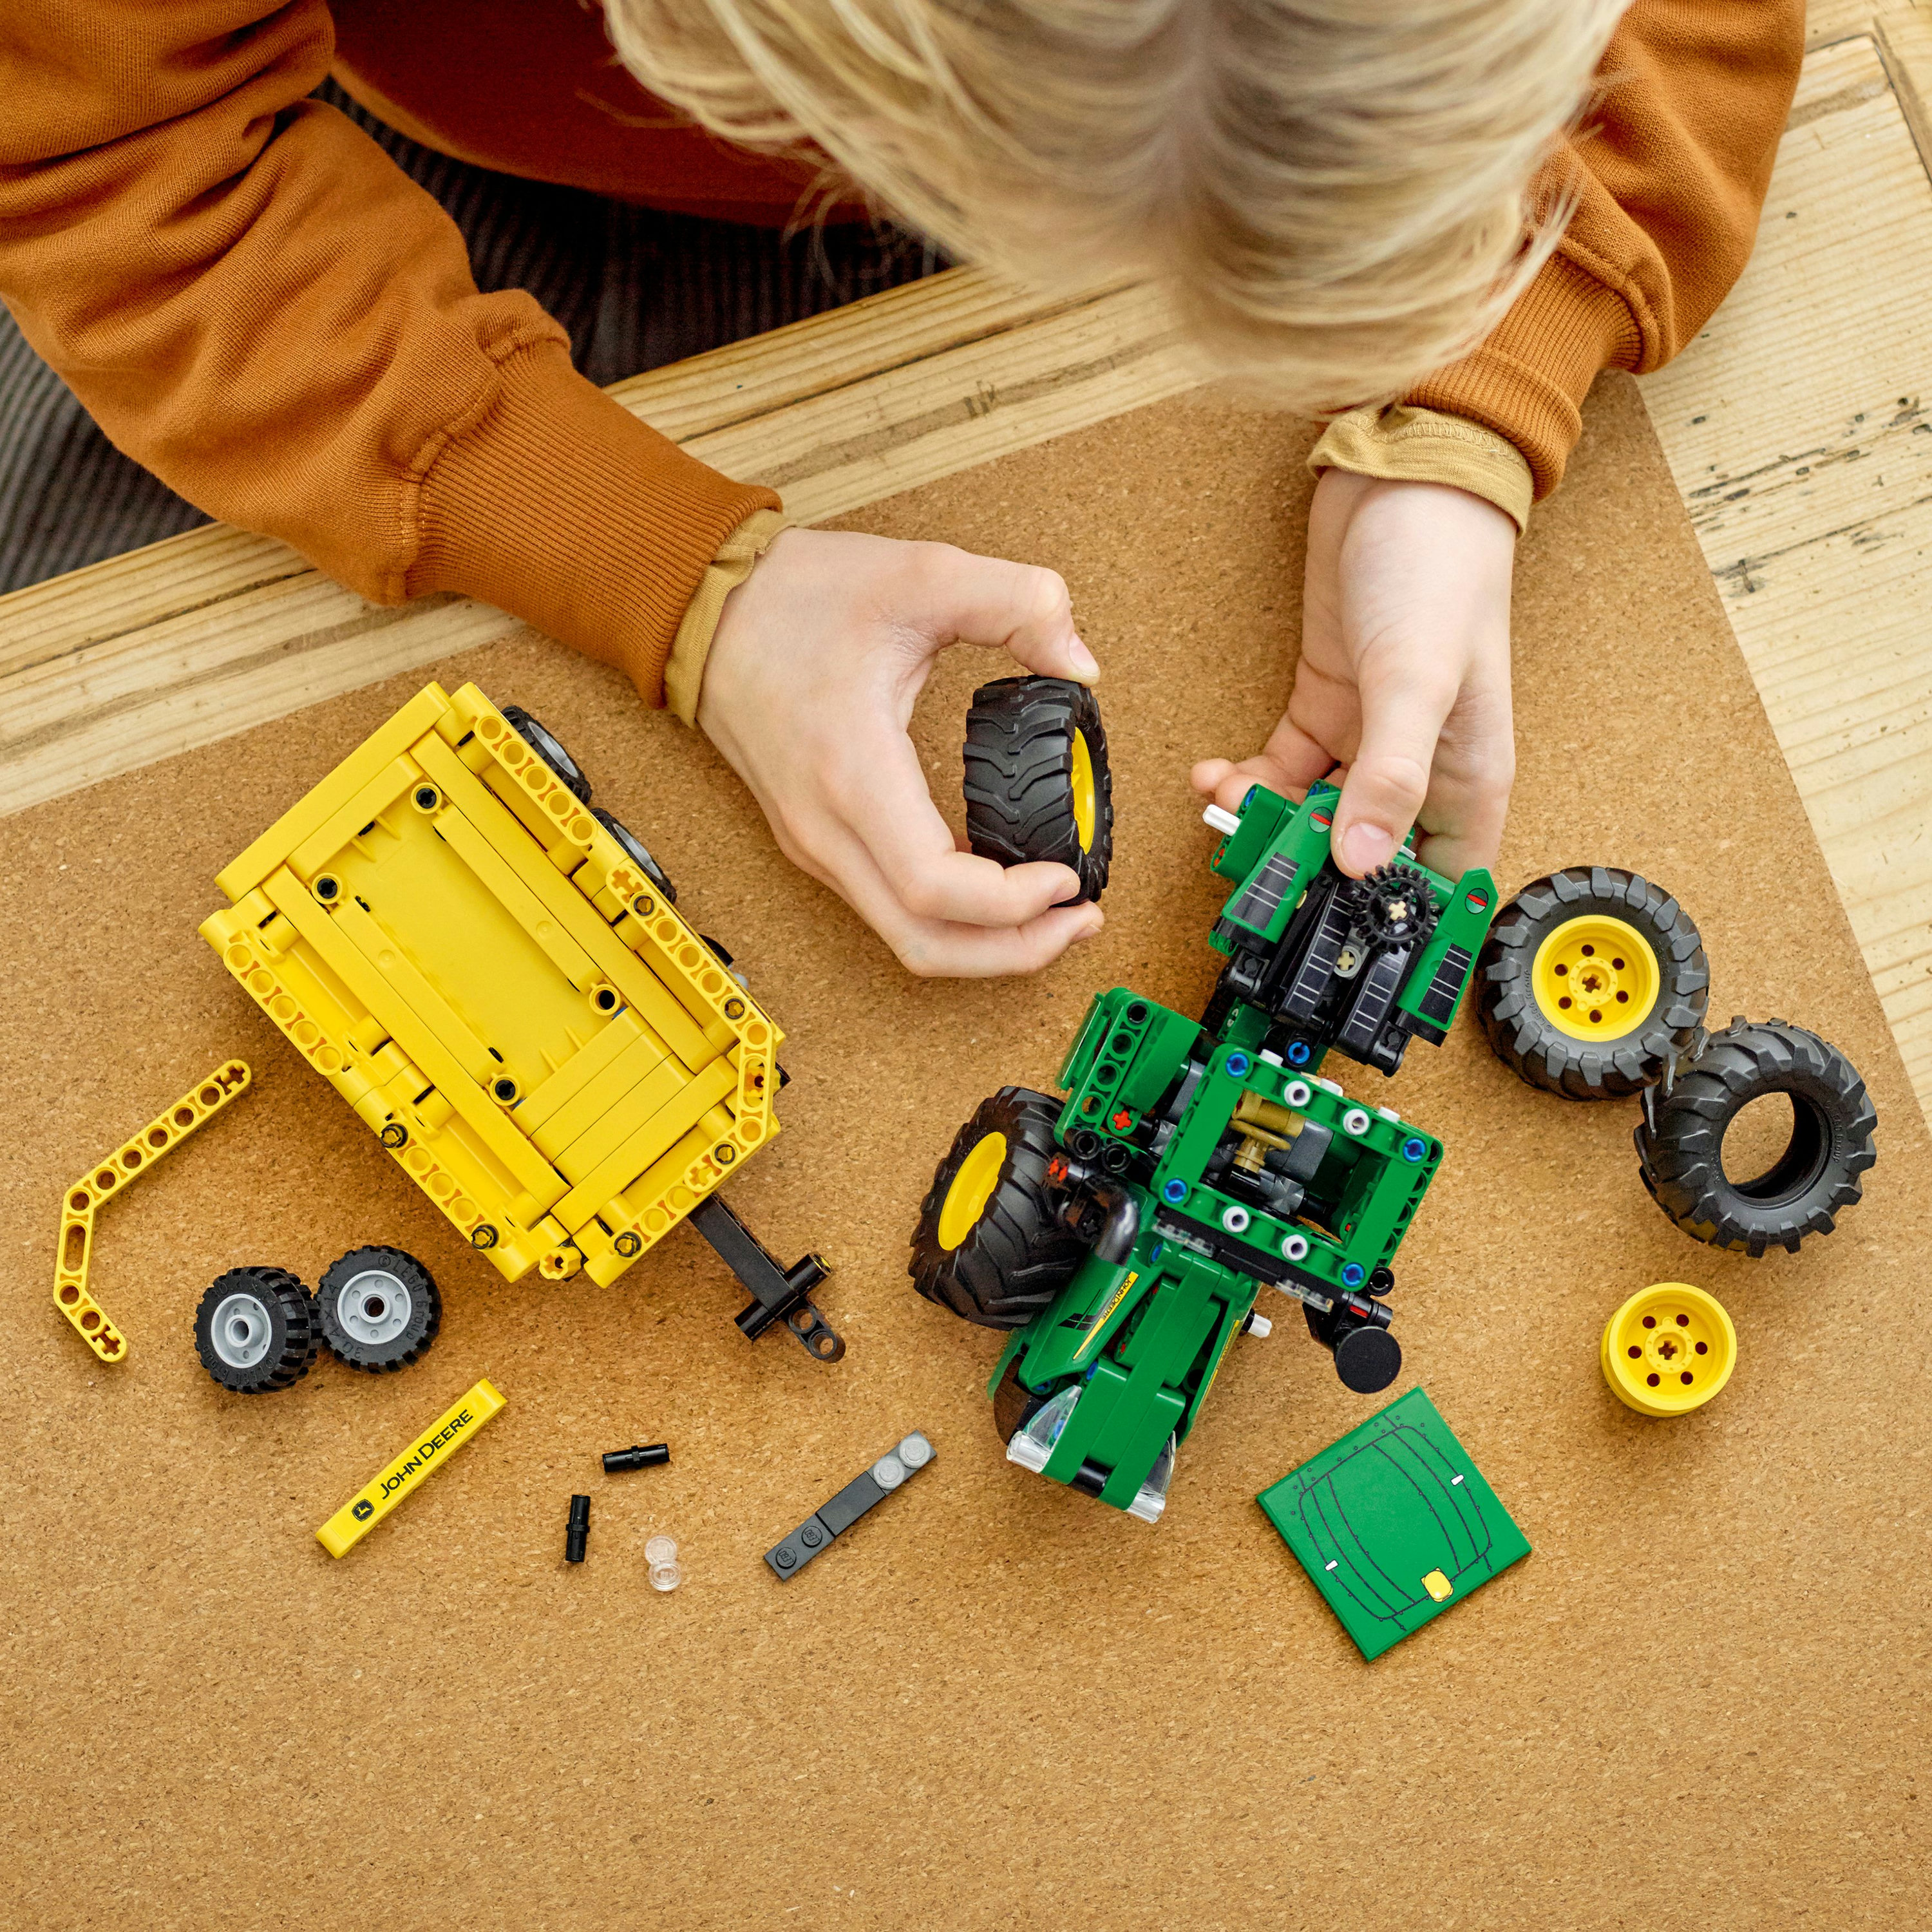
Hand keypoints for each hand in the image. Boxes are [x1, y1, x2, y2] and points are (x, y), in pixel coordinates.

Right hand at [699, 527, 1105, 975]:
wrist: (703, 609)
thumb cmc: (792, 598)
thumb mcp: (921, 573)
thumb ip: (1018, 602)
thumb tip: (1081, 663)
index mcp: (852, 773)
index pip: (934, 887)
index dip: (1011, 904)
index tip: (1068, 878)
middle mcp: (826, 829)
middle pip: (923, 944)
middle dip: (1013, 949)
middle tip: (1081, 919)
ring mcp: (815, 844)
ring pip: (905, 940)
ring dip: (984, 944)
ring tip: (1051, 913)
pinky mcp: (815, 843)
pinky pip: (888, 910)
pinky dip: (950, 919)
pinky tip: (997, 888)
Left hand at [1191, 468, 1516, 881]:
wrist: (1403, 480)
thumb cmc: (1440, 570)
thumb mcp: (1416, 680)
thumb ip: (1390, 774)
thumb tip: (1363, 859)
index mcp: (1466, 778)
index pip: (1439, 882)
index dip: (1394, 920)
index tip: (1335, 941)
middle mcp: (1419, 770)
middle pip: (1363, 857)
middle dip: (1305, 873)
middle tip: (1251, 880)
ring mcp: (1368, 740)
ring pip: (1312, 816)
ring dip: (1266, 825)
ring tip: (1225, 814)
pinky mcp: (1325, 706)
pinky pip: (1282, 769)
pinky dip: (1247, 782)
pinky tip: (1216, 777)